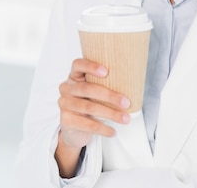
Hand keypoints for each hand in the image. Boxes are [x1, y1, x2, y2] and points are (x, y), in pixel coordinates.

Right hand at [55, 58, 130, 176]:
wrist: (73, 129)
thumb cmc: (88, 104)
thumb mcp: (93, 93)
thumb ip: (104, 86)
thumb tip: (132, 86)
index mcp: (74, 77)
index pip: (78, 65)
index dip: (91, 67)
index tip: (106, 71)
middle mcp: (66, 88)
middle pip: (87, 89)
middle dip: (109, 96)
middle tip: (126, 102)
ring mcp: (64, 105)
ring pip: (89, 108)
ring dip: (110, 114)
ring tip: (125, 118)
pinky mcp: (66, 121)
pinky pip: (87, 125)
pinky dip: (103, 128)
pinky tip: (113, 131)